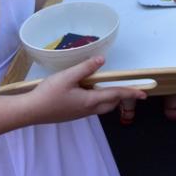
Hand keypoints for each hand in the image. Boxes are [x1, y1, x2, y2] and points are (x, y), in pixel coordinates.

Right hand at [27, 56, 147, 123]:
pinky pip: (90, 107)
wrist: (30, 111)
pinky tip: (84, 90)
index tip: (144, 93)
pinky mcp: (72, 114)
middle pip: (110, 103)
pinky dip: (95, 99)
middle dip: (119, 96)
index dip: (130, 92)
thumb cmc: (49, 94)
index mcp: (90, 100)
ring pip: (100, 106)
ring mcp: (79, 114)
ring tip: (103, 86)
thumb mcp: (67, 77)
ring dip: (106, 98)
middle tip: (125, 87)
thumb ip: (85, 68)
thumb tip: (102, 61)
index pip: (115, 95)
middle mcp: (88, 109)